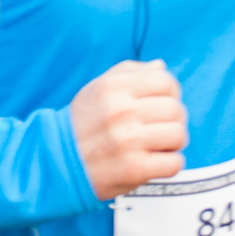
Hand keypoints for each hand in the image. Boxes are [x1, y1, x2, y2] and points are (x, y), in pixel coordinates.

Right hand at [70, 60, 188, 198]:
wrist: (55, 161)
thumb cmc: (82, 124)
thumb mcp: (98, 88)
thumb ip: (130, 72)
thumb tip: (161, 67)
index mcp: (114, 87)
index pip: (166, 82)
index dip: (170, 94)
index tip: (160, 104)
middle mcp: (121, 111)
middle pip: (176, 109)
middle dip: (171, 120)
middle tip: (157, 128)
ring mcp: (128, 141)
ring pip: (179, 135)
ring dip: (172, 143)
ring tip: (156, 145)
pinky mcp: (134, 169)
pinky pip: (174, 163)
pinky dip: (168, 164)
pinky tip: (153, 161)